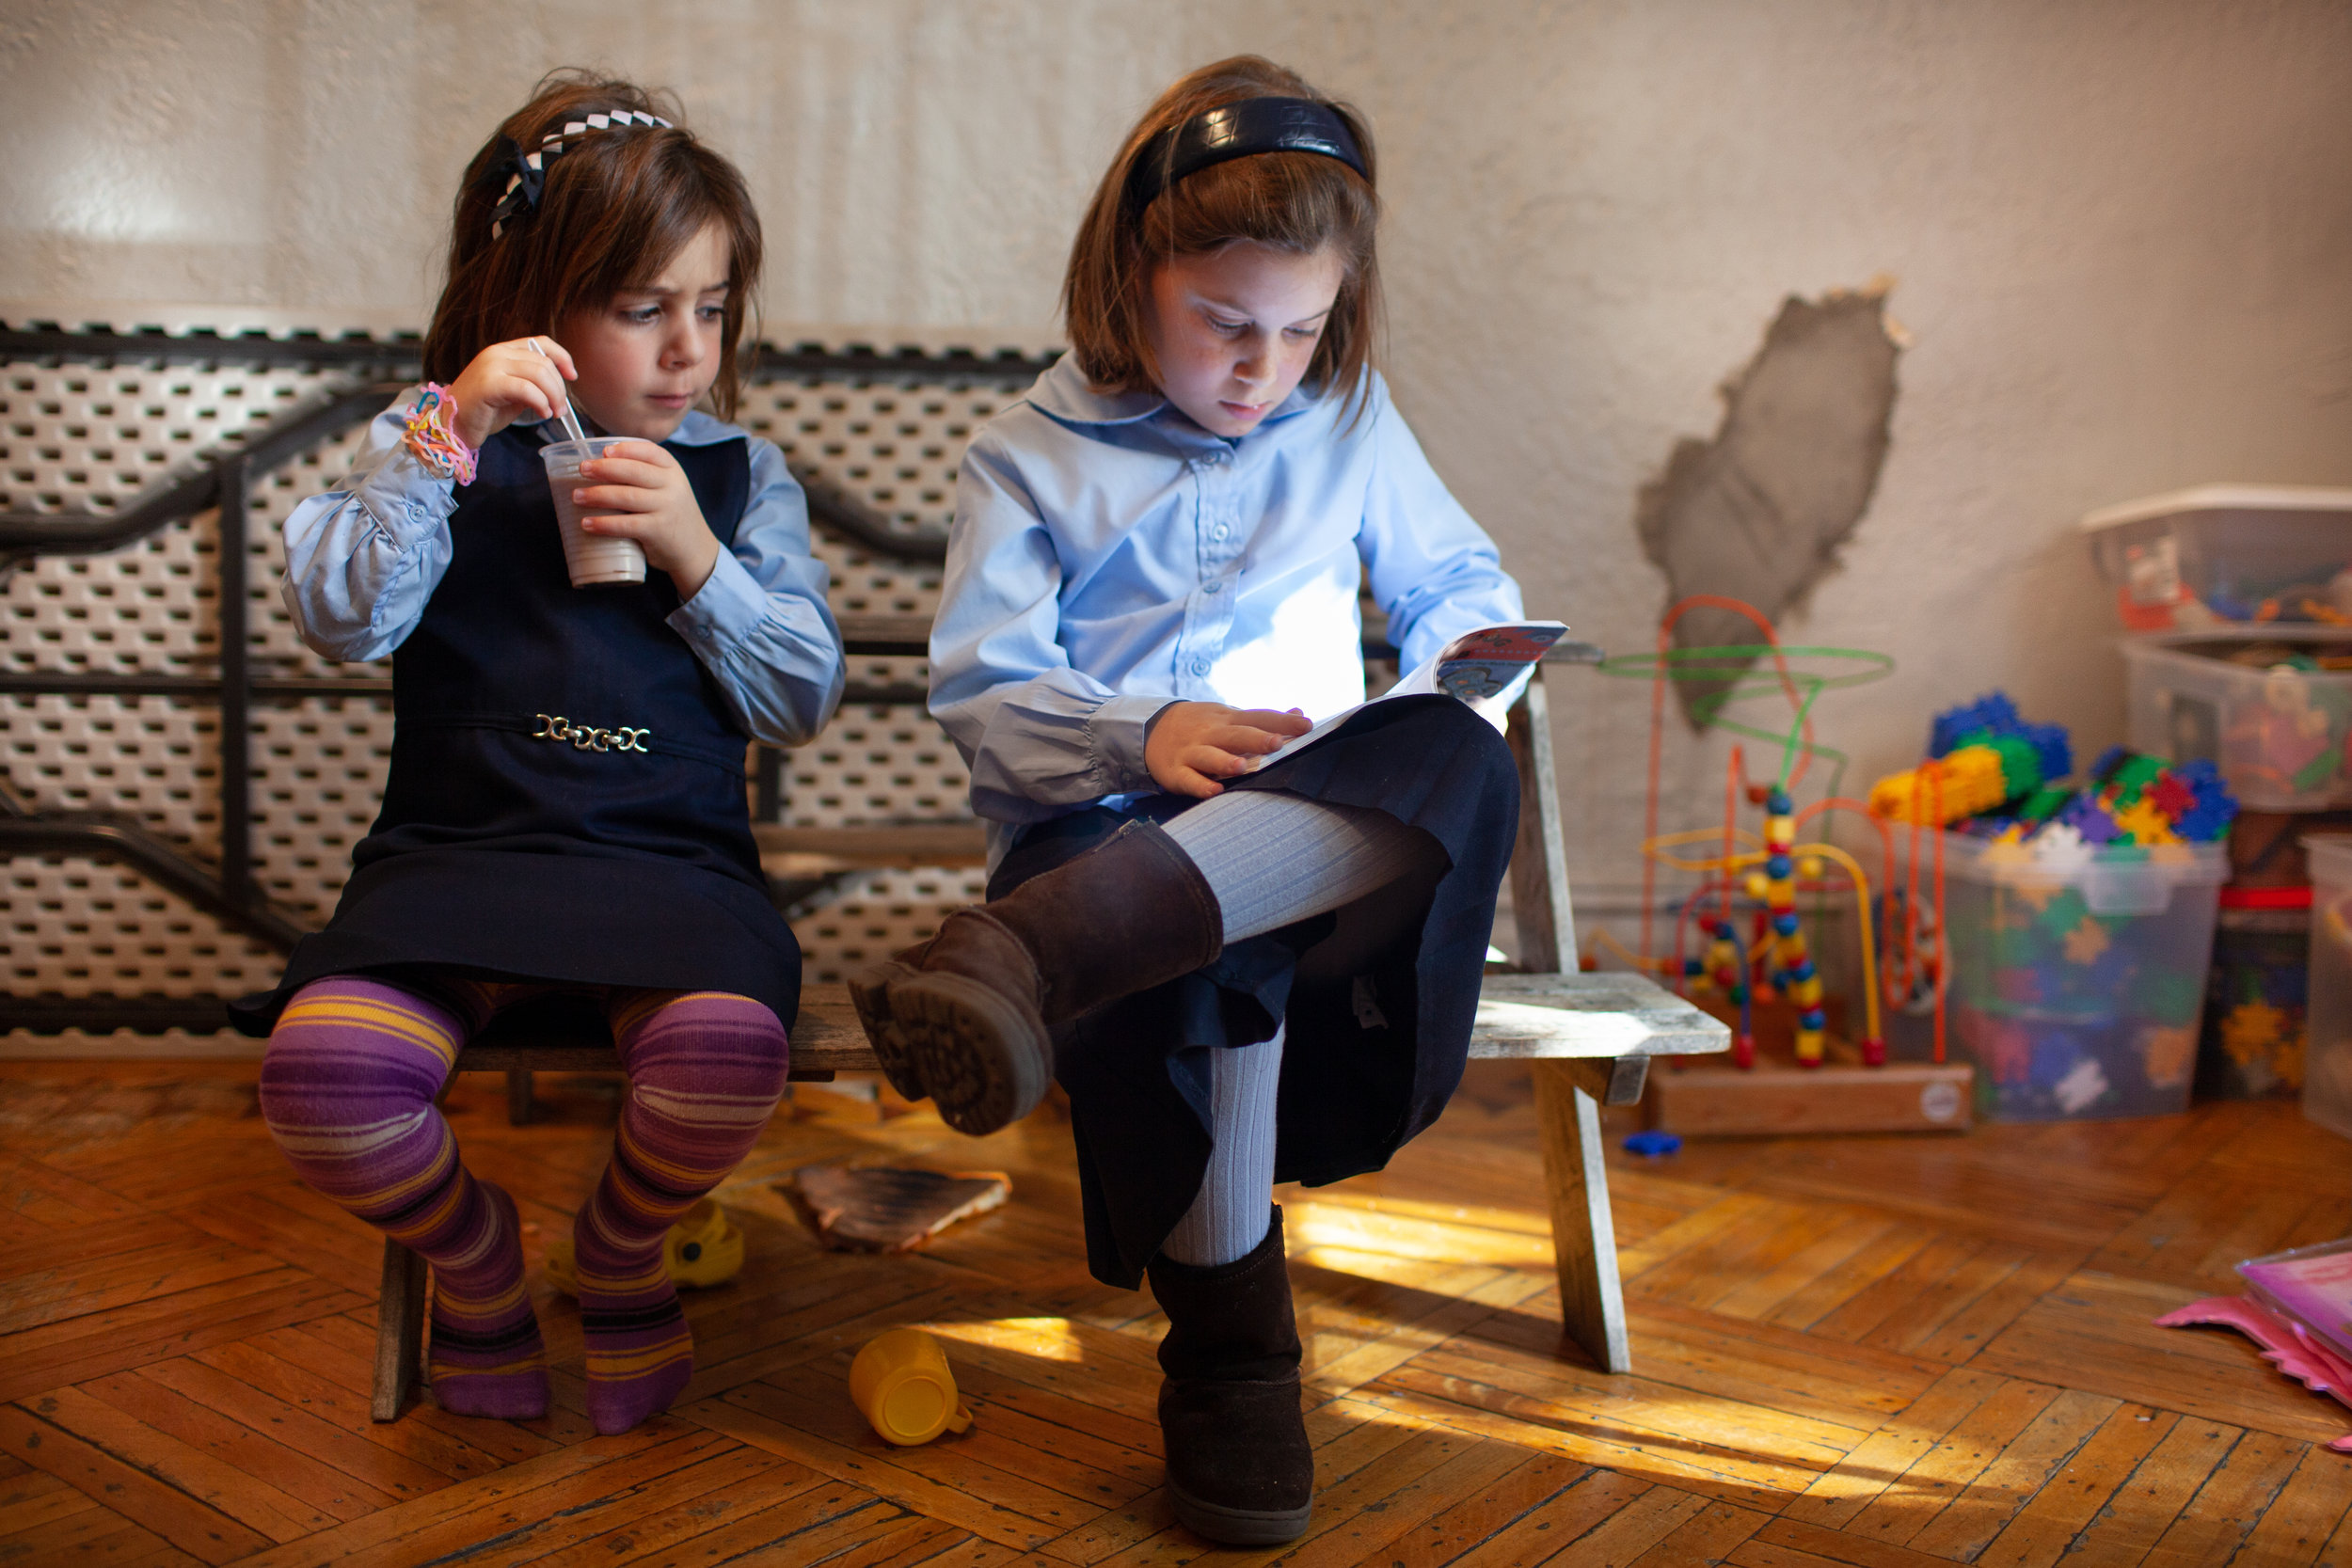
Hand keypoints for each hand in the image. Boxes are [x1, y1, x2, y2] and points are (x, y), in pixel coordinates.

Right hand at [448, 337, 577, 448]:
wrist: (452, 426)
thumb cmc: (483, 411)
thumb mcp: (513, 392)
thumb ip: (531, 382)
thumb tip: (559, 385)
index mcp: (503, 350)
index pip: (540, 342)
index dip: (562, 357)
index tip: (572, 376)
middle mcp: (496, 353)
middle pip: (544, 362)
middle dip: (560, 388)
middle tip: (561, 409)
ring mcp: (491, 366)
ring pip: (538, 374)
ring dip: (554, 396)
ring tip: (553, 413)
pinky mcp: (488, 384)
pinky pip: (526, 389)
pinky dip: (541, 402)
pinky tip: (542, 414)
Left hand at [571, 440, 721, 597]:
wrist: (696, 550)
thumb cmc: (671, 514)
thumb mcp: (668, 488)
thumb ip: (644, 476)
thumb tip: (597, 465)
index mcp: (673, 470)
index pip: (650, 451)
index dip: (626, 449)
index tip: (604, 450)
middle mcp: (672, 486)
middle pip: (634, 471)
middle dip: (604, 468)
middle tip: (582, 469)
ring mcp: (667, 509)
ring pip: (627, 496)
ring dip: (598, 495)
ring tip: (577, 496)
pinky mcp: (659, 531)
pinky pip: (627, 524)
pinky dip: (604, 523)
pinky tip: (587, 524)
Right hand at [1145, 702, 1312, 798]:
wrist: (1150, 728)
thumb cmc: (1202, 726)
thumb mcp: (1230, 717)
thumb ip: (1263, 719)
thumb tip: (1299, 711)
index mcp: (1228, 720)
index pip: (1258, 717)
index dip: (1282, 721)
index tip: (1306, 725)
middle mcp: (1211, 734)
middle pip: (1236, 735)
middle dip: (1257, 739)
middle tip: (1278, 744)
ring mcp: (1192, 752)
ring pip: (1210, 756)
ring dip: (1225, 761)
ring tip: (1242, 767)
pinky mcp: (1176, 772)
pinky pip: (1189, 779)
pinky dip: (1200, 785)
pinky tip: (1214, 791)